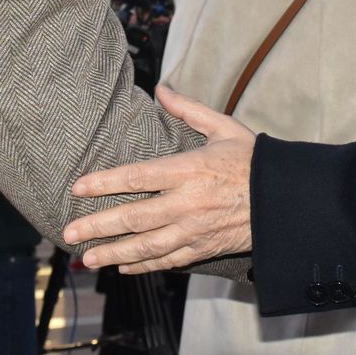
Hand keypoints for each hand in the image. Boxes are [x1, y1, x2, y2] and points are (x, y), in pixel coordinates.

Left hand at [62, 86, 255, 273]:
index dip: (105, 182)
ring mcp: (194, 230)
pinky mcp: (204, 248)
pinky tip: (124, 265)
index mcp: (190, 170)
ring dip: (113, 253)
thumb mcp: (224, 128)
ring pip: (146, 246)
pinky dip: (143, 265)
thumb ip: (189, 110)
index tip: (78, 188)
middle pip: (134, 217)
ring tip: (87, 258)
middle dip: (98, 226)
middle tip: (69, 233)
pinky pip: (168, 260)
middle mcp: (188, 203)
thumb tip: (162, 89)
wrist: (286, 201)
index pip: (138, 176)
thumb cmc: (254, 161)